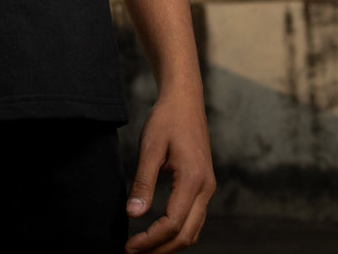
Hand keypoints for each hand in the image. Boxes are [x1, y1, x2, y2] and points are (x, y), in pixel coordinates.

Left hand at [124, 91, 215, 251]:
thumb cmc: (166, 119)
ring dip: (169, 244)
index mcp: (193, 179)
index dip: (150, 240)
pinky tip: (158, 232)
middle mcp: (205, 188)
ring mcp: (207, 188)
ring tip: (143, 248)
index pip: (173, 223)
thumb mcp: (150, 147)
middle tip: (133, 253)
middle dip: (160, 249)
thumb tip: (132, 214)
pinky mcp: (203, 185)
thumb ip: (143, 182)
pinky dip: (177, 232)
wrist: (185, 100)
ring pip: (193, 230)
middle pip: (186, 235)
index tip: (129, 246)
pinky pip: (194, 219)